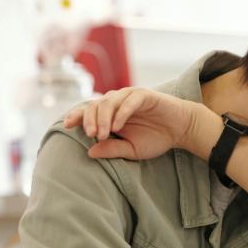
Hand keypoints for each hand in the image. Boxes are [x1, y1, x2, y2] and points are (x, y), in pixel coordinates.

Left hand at [62, 87, 198, 159]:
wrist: (181, 129)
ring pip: (109, 102)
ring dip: (103, 118)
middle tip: (90, 136)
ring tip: (103, 134)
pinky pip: (129, 101)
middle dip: (89, 120)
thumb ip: (112, 149)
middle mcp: (117, 101)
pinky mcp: (144, 95)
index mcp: (111, 113)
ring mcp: (130, 96)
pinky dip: (121, 113)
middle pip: (94, 105)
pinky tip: (117, 127)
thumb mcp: (131, 150)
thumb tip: (89, 152)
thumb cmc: (156, 138)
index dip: (76, 115)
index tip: (66, 125)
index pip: (88, 111)